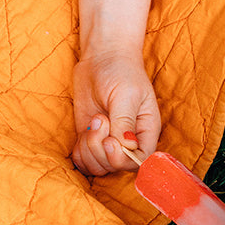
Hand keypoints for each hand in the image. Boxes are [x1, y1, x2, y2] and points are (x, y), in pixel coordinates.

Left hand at [70, 47, 161, 176]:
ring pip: (98, 167)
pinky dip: (79, 153)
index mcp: (146, 132)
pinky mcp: (91, 140)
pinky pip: (84, 162)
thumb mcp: (125, 94)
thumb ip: (125, 122)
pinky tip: (83, 133)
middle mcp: (128, 142)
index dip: (121, 159)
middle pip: (115, 167)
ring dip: (89, 149)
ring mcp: (108, 142)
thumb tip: (127, 147)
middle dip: (100, 148)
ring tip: (93, 121)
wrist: (102, 57)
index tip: (109, 140)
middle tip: (99, 119)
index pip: (139, 162)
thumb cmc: (120, 71)